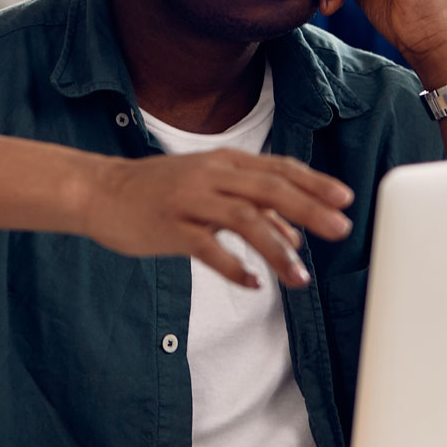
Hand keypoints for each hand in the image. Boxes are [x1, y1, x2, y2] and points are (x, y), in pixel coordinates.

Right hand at [84, 150, 353, 288]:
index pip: (279, 169)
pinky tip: (253, 284)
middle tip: (342, 229)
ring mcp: (190, 201)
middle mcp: (212, 176)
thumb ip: (251, 207)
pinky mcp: (170, 228)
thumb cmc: (158, 191)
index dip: (314, 183)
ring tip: (299, 278)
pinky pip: (209, 250)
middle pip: (270, 190)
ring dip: (277, 250)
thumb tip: (295, 234)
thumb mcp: (208, 189)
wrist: (100, 192)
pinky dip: (234, 267)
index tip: (345, 199)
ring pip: (245, 220)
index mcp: (225, 163)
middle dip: (310, 209)